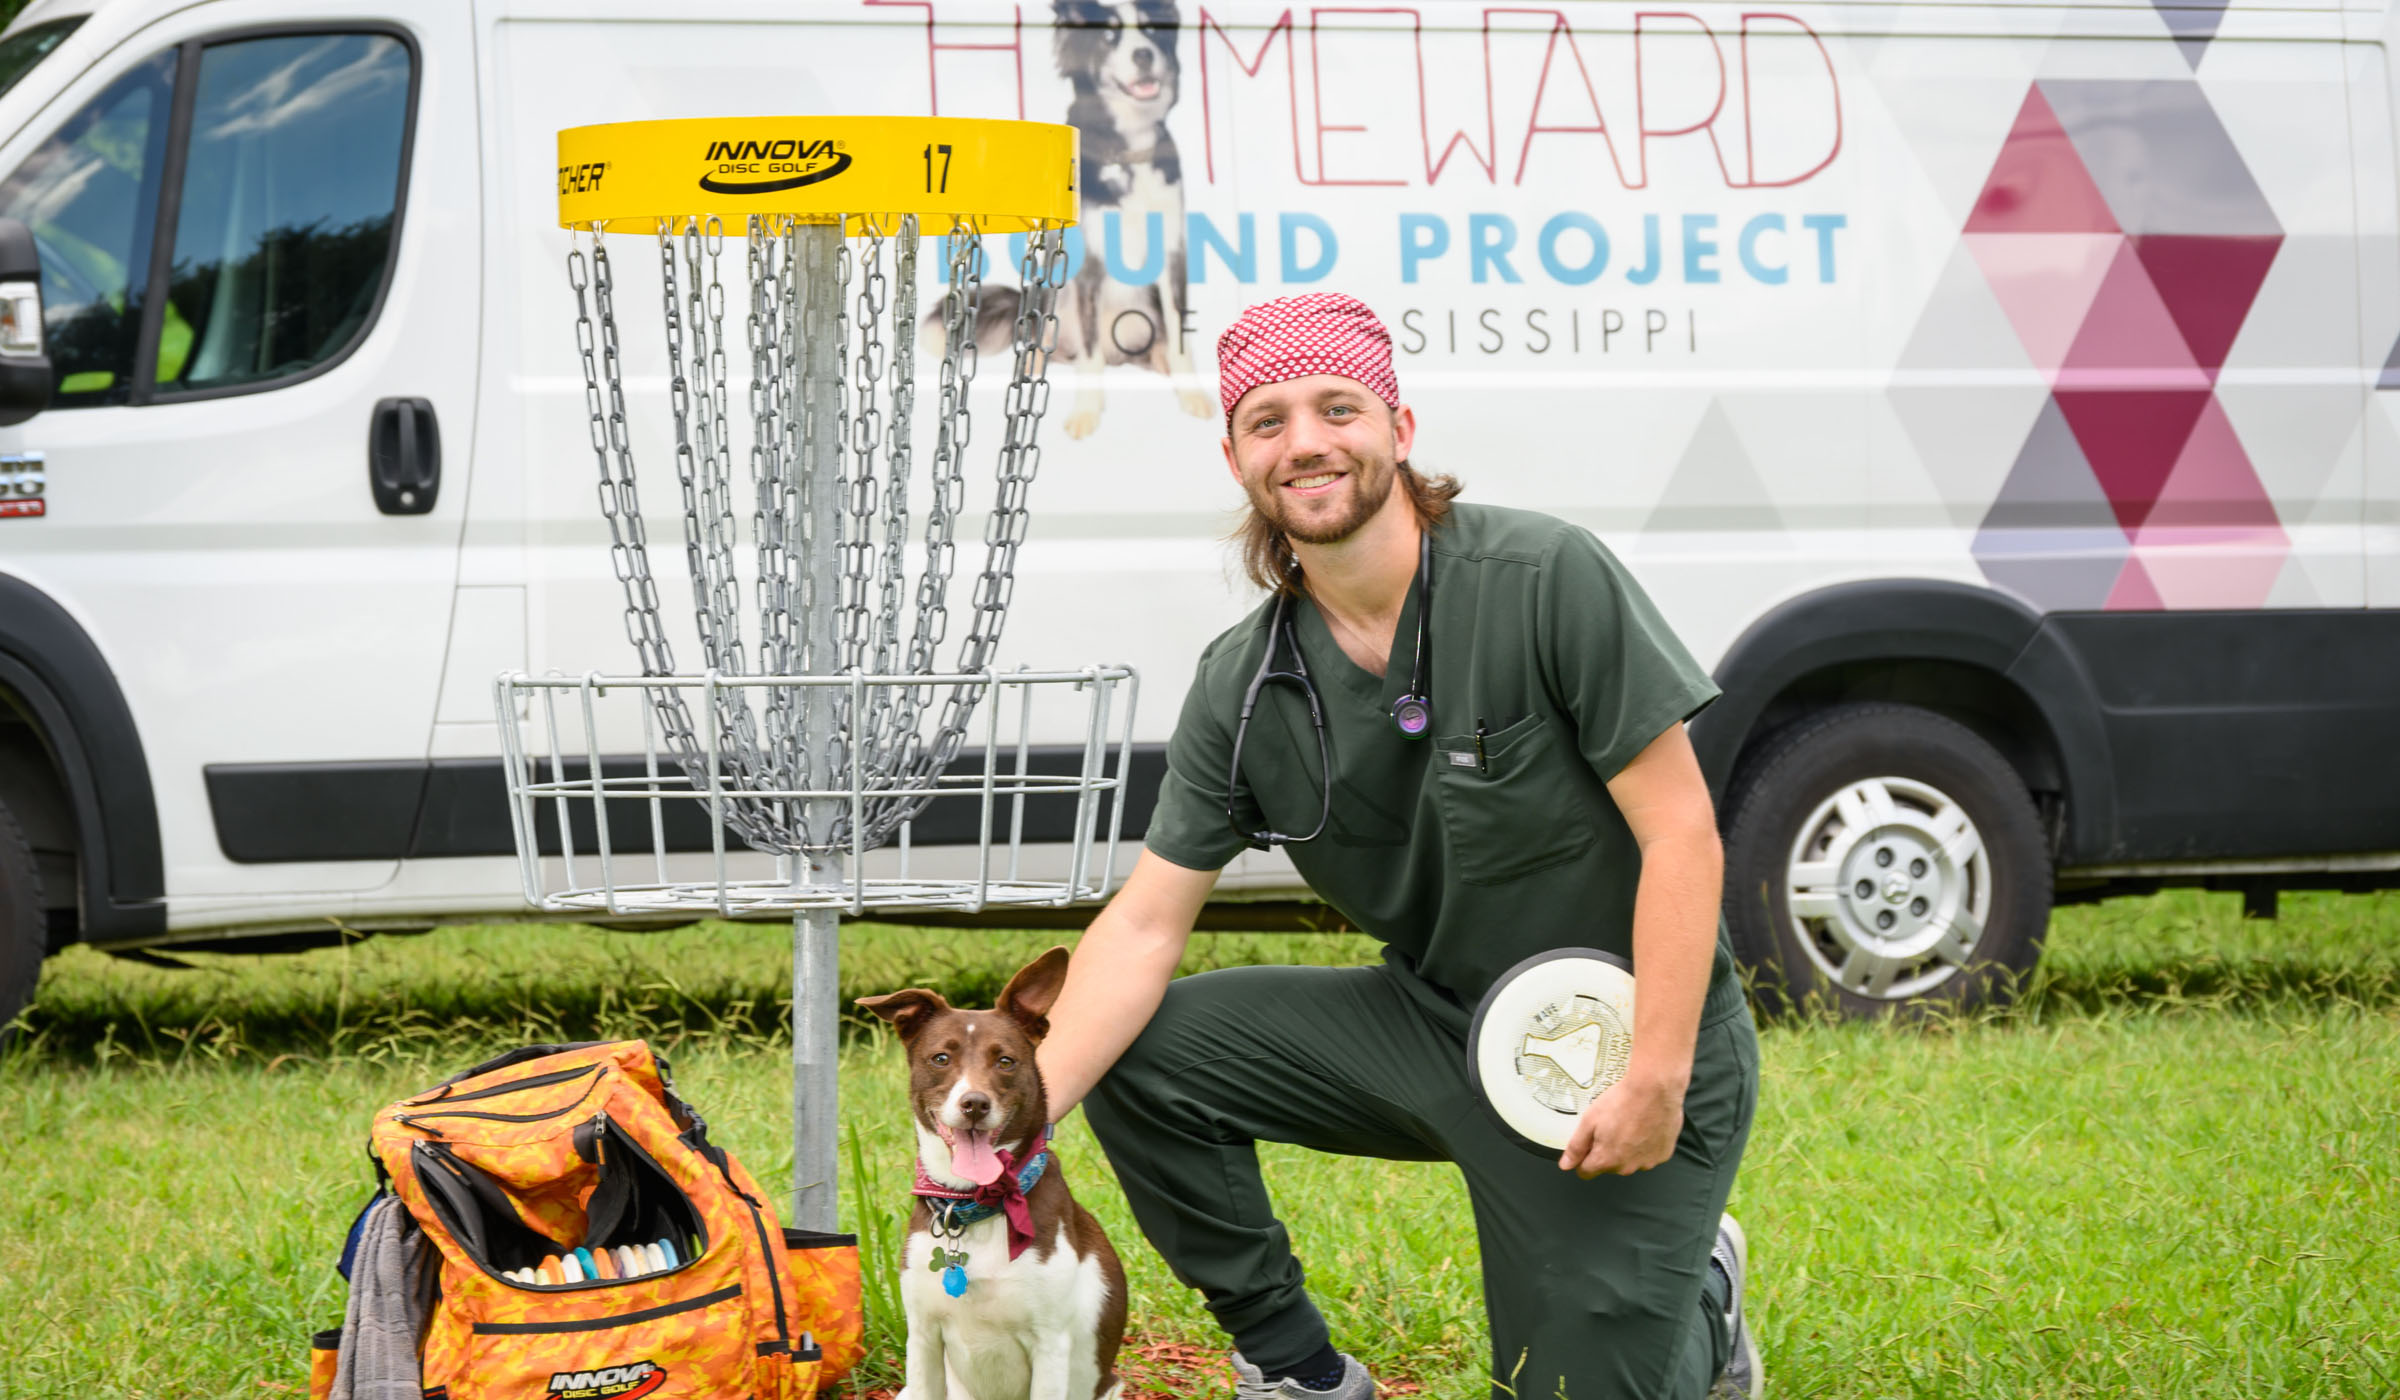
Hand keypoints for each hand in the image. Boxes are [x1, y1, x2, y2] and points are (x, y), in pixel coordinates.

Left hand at [1558, 1072, 1683, 1177]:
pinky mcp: (1663, 1154)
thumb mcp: (1589, 1120)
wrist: (1655, 1089)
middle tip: (1610, 1126)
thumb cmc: (1623, 1101)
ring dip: (1627, 1148)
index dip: (1583, 1158)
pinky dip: (1645, 1145)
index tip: (1588, 1144)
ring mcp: (1647, 1162)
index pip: (1586, 1171)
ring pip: (1630, 1161)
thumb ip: (1576, 1147)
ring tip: (1629, 1124)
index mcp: (1606, 1160)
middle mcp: (1627, 1167)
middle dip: (1606, 1150)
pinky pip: (1648, 1154)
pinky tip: (1644, 1127)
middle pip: (1609, 1166)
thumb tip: (1566, 1164)